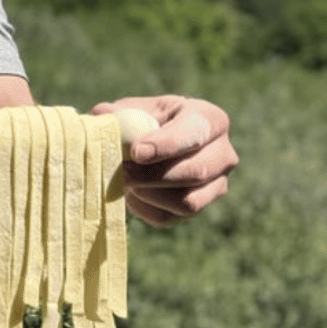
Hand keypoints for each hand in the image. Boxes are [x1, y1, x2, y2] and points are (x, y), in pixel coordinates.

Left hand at [92, 95, 236, 226]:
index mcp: (211, 120)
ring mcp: (216, 185)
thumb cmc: (145, 122)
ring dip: (148, 194)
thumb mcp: (135, 109)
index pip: (195, 133)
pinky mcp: (199, 208)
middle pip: (195, 172)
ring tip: (124, 182)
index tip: (136, 152)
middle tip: (121, 171)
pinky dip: (145, 209)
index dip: (166, 144)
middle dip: (152, 175)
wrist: (153, 149)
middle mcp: (224, 154)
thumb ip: (119, 113)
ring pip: (187, 202)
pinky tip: (131, 194)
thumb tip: (102, 115)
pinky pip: (171, 217)